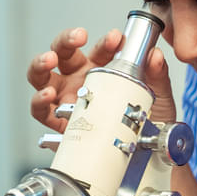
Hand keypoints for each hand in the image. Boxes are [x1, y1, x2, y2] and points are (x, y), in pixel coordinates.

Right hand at [27, 27, 176, 129]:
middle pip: (63, 53)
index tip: (115, 38)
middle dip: (66, 41)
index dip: (105, 41)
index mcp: (102, 69)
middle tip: (76, 39)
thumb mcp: (157, 97)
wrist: (143, 156)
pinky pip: (39, 109)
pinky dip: (39, 100)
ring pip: (42, 75)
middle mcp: (80, 79)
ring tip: (49, 61)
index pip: (100, 49)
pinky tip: (47, 95)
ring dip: (41, 64)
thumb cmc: (145, 121)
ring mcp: (65, 98)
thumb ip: (157, 75)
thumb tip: (156, 56)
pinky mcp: (56, 121)